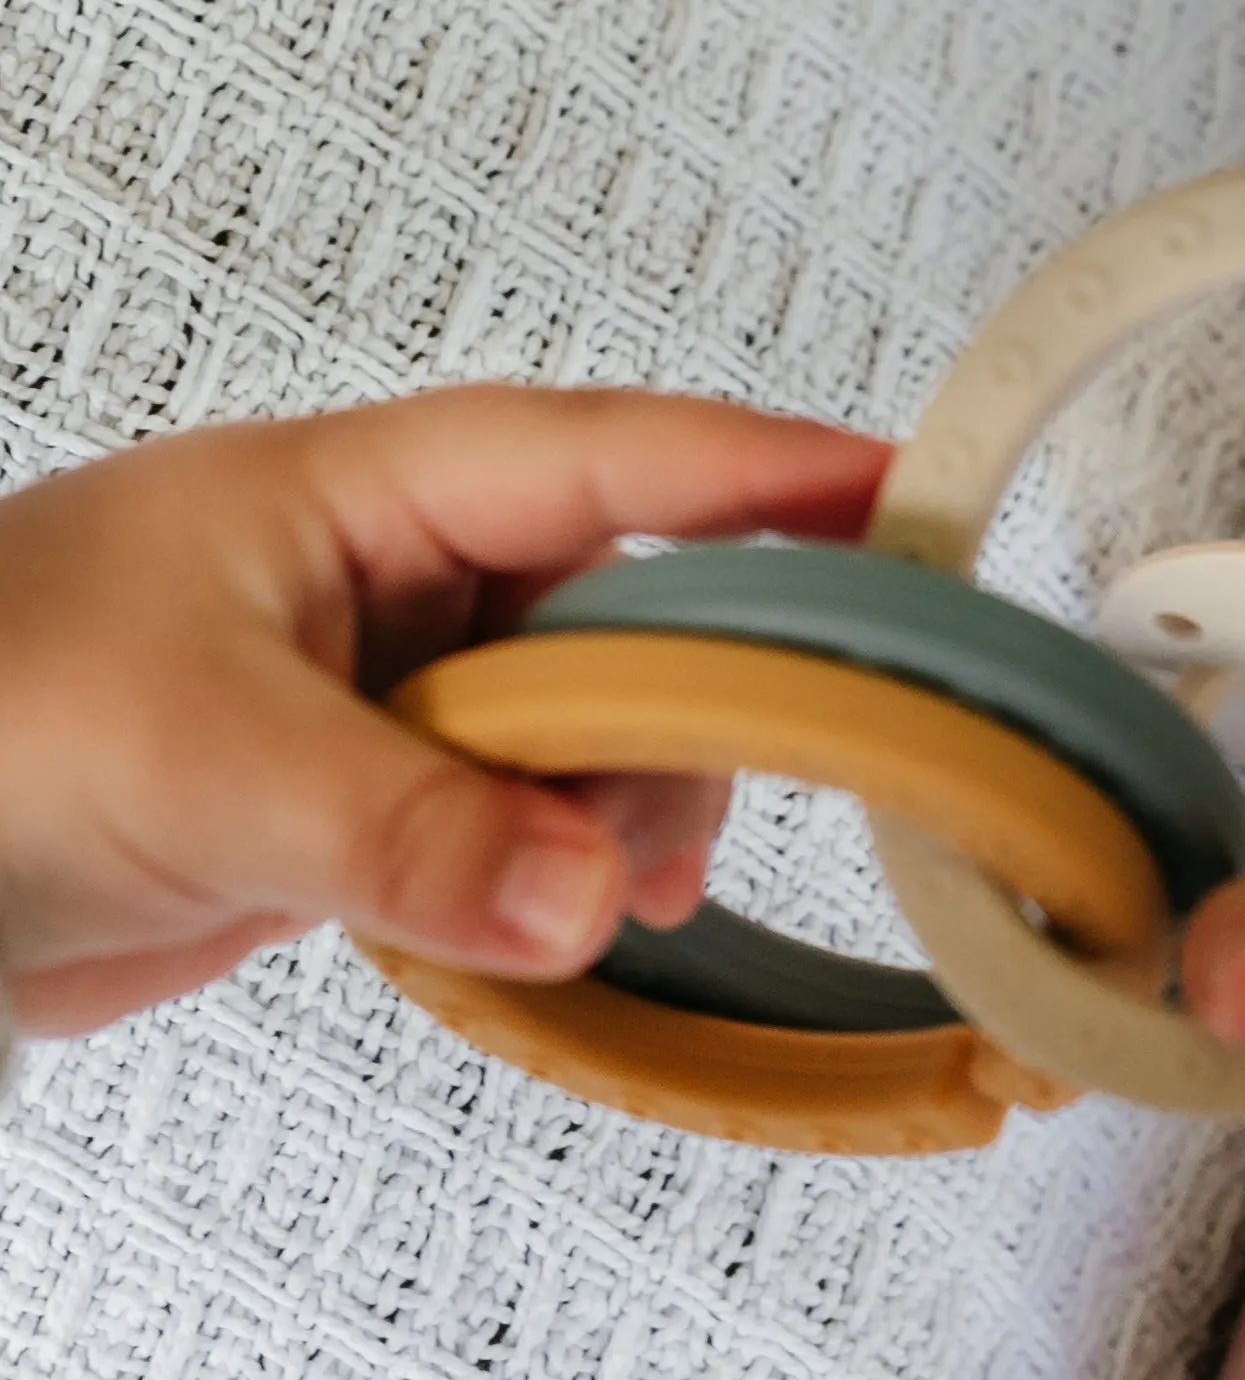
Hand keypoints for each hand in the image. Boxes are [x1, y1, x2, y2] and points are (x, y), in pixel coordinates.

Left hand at [0, 389, 887, 1039]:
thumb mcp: (201, 761)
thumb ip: (405, 833)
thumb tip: (582, 897)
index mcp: (347, 495)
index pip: (598, 453)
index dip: (762, 468)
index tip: (909, 495)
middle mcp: (376, 578)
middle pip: (618, 597)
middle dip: (700, 692)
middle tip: (781, 769)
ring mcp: (368, 693)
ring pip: (579, 725)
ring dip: (625, 807)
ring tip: (612, 889)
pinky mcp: (350, 804)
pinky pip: (512, 820)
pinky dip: (557, 875)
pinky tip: (558, 927)